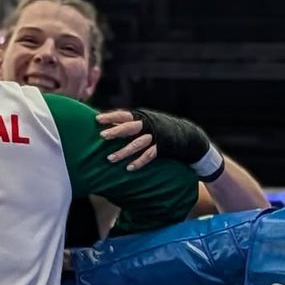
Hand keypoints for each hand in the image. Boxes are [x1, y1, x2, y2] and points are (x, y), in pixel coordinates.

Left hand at [97, 108, 223, 180]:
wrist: (187, 136)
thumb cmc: (159, 129)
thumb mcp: (146, 122)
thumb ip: (129, 124)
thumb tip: (108, 124)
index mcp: (142, 118)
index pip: (124, 115)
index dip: (111, 117)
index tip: (97, 119)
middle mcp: (148, 126)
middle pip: (130, 128)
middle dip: (115, 132)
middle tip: (102, 136)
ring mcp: (155, 137)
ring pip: (137, 144)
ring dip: (123, 151)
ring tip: (110, 159)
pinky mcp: (162, 148)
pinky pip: (149, 156)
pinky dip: (139, 162)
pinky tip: (129, 168)